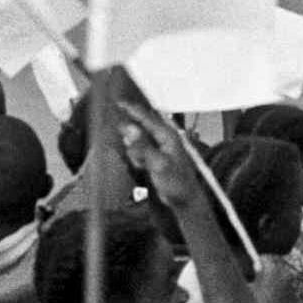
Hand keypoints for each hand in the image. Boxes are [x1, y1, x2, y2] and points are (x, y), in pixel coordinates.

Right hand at [114, 70, 201, 213]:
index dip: (130, 109)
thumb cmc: (178, 183)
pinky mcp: (155, 156)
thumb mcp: (158, 164)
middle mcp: (163, 137)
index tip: (117, 103)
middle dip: (130, 135)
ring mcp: (159, 147)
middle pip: (140, 126)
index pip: (145, 116)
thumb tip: (129, 130)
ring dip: (134, 151)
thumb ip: (142, 146)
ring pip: (137, 141)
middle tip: (125, 143)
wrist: (185, 199)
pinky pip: (139, 151)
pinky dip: (137, 158)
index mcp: (167, 135)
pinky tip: (143, 167)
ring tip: (142, 165)